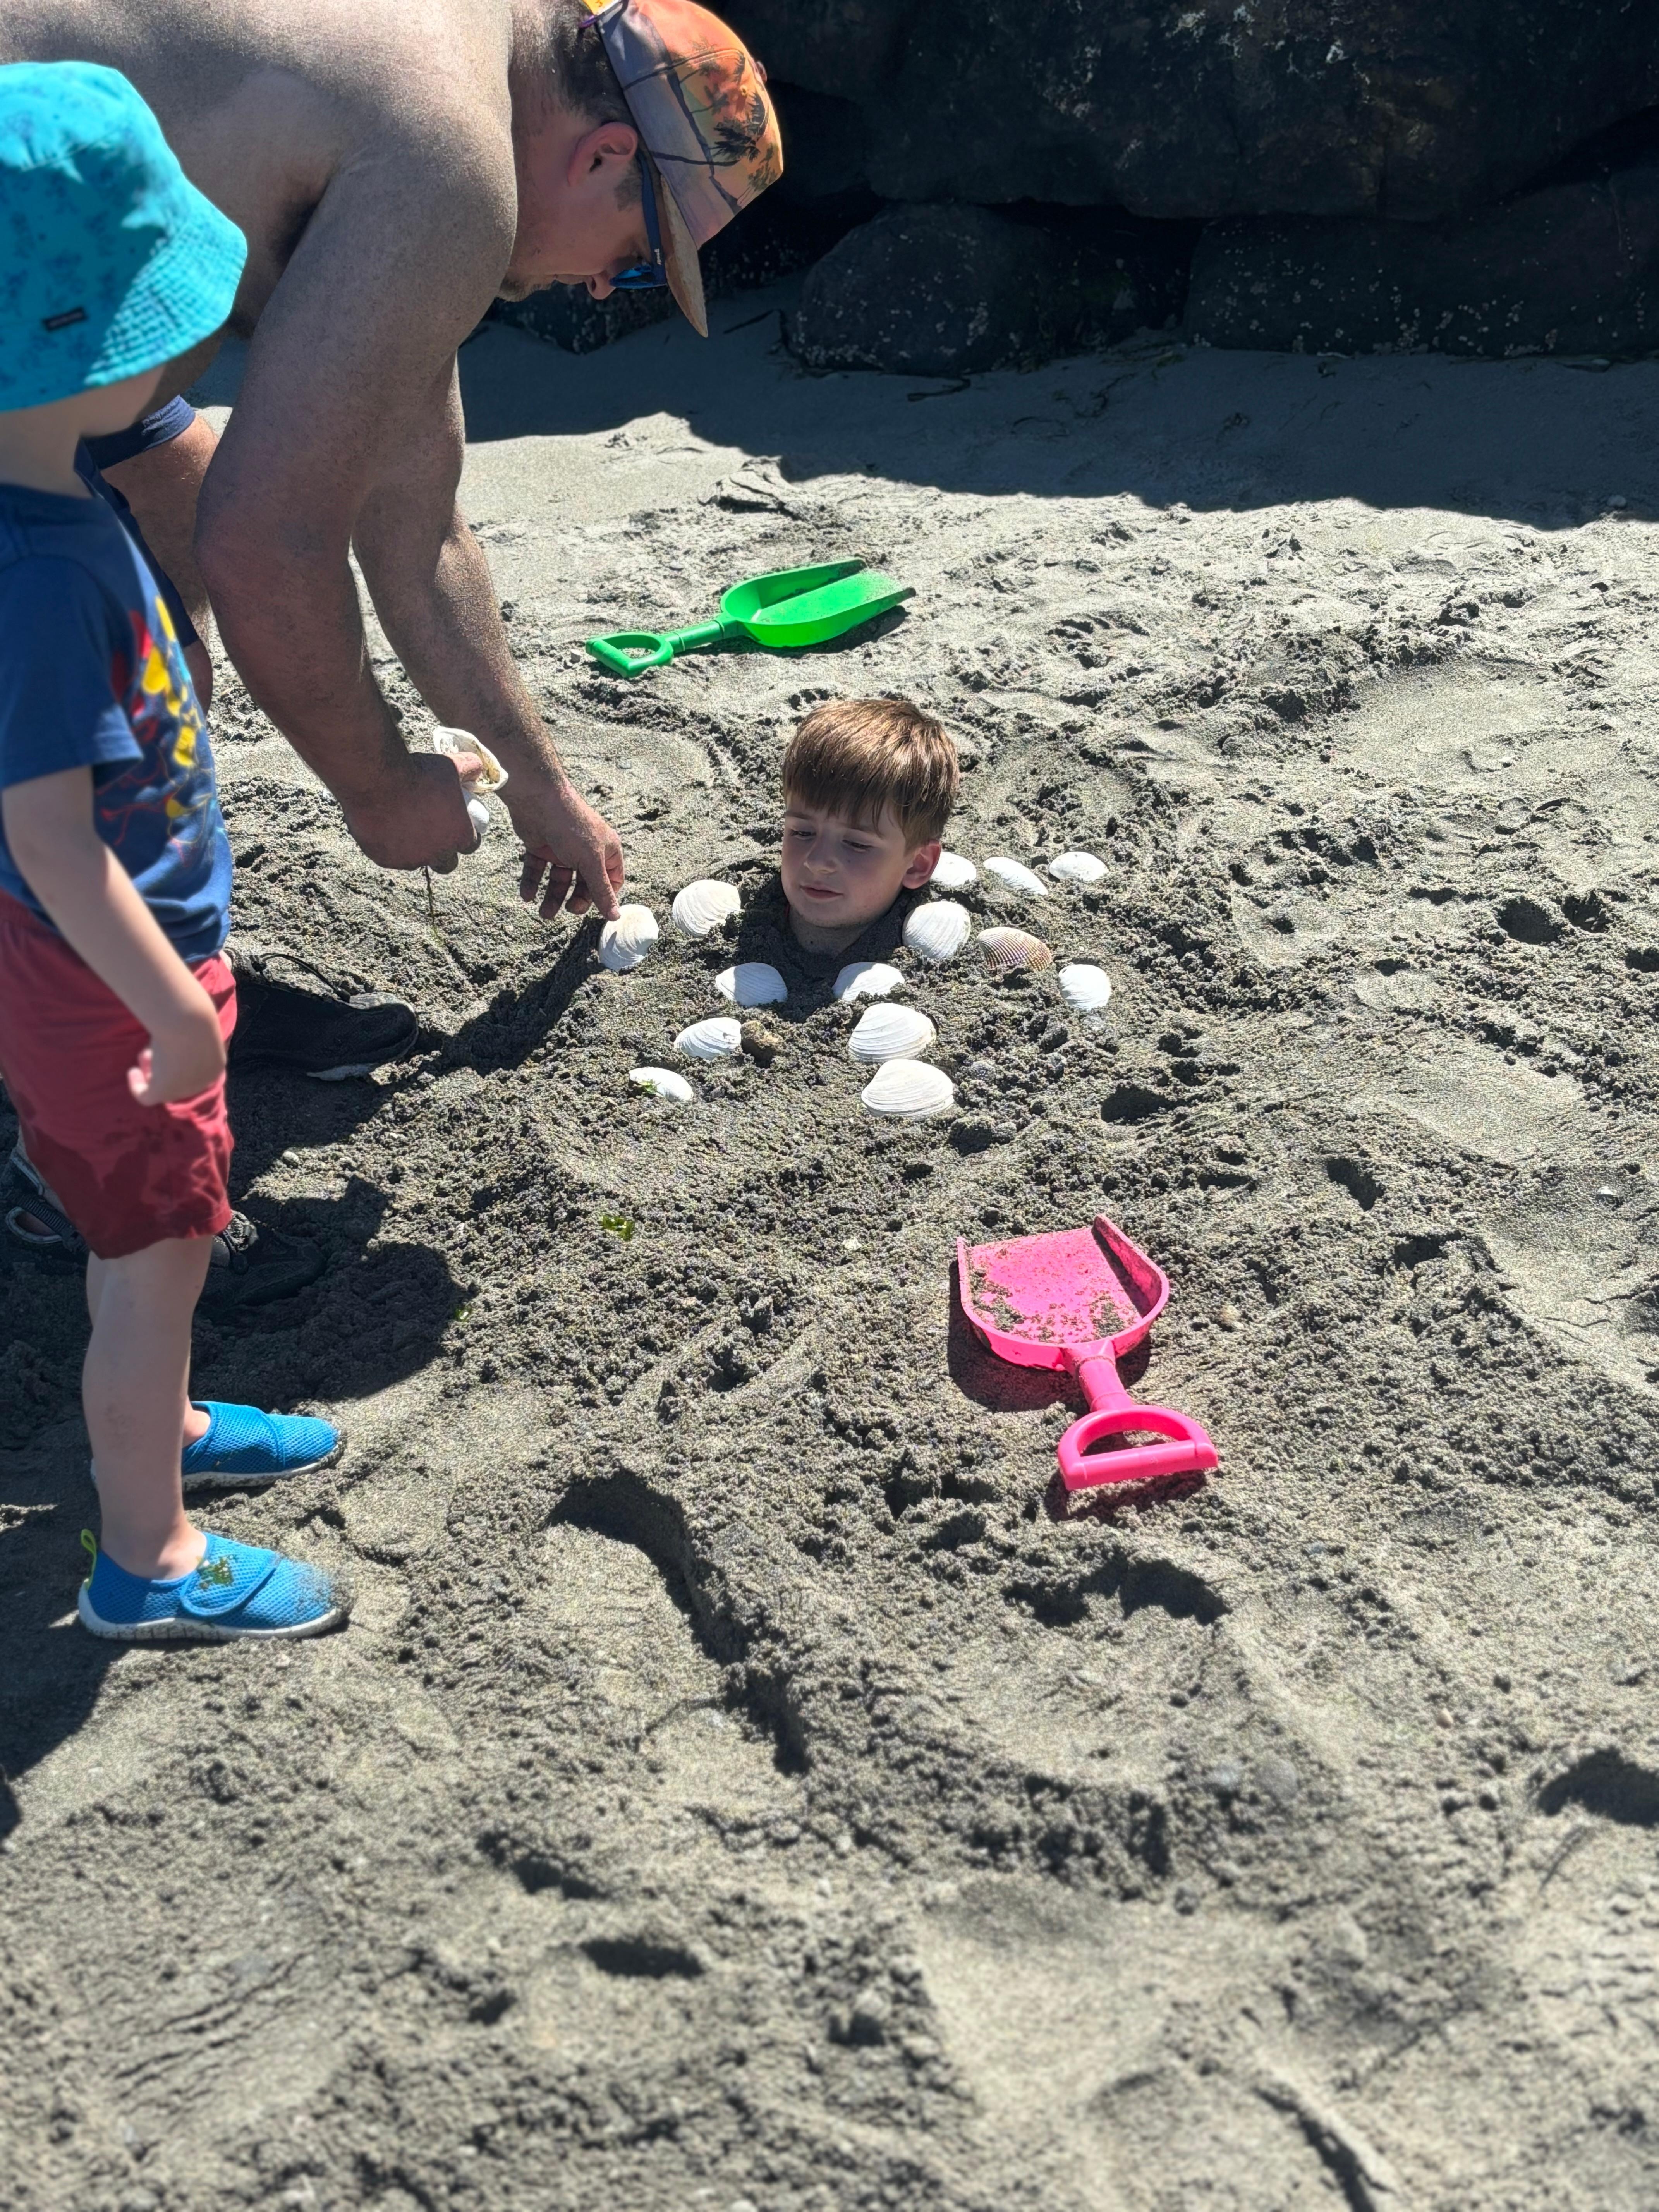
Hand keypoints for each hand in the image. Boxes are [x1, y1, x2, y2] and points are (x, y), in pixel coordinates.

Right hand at [129, 996, 226, 1105]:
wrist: (188, 1021)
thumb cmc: (192, 1014)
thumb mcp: (197, 1021)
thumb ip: (192, 1028)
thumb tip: (185, 1019)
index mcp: (215, 1065)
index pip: (194, 1070)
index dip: (177, 1060)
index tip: (164, 1048)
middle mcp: (202, 1082)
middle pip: (178, 1078)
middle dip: (163, 1066)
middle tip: (151, 1051)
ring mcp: (183, 1089)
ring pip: (163, 1085)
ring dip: (151, 1070)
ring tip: (145, 1053)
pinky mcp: (164, 1092)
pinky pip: (147, 1097)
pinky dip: (137, 1086)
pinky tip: (132, 1072)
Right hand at [338, 751, 483, 873]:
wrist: (377, 779)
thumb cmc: (418, 772)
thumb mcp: (450, 765)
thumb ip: (470, 767)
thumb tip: (477, 769)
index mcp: (459, 835)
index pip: (470, 844)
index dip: (465, 836)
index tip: (457, 827)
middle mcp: (437, 854)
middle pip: (446, 864)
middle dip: (443, 853)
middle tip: (434, 837)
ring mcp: (410, 860)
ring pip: (416, 861)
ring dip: (415, 851)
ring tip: (406, 831)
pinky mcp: (385, 860)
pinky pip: (390, 857)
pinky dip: (389, 846)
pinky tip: (384, 830)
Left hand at [510, 772, 623, 921]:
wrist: (537, 800)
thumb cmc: (572, 826)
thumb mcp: (591, 861)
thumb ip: (601, 890)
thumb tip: (615, 916)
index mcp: (606, 850)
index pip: (612, 880)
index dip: (604, 896)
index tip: (593, 908)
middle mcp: (586, 850)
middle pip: (584, 883)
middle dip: (575, 899)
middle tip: (567, 910)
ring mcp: (562, 848)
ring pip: (559, 879)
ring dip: (551, 897)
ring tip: (543, 914)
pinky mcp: (541, 846)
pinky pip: (537, 869)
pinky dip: (532, 883)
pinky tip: (526, 896)